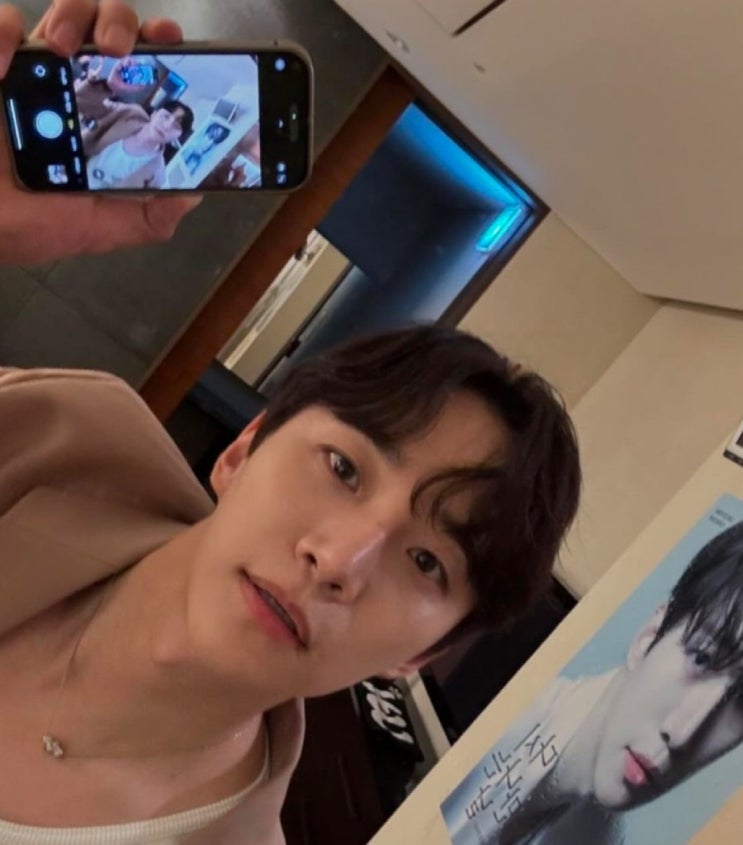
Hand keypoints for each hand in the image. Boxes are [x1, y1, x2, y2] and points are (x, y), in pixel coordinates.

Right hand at [0, 1, 201, 264]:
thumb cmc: (32, 225)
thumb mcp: (102, 227)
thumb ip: (149, 215)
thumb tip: (194, 194)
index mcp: (105, 118)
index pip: (141, 67)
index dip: (160, 46)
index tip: (170, 41)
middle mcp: (73, 85)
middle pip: (108, 24)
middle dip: (119, 21)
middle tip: (115, 49)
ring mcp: (31, 69)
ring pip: (65, 11)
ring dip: (71, 16)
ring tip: (60, 48)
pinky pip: (1, 22)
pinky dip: (2, 30)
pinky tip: (3, 62)